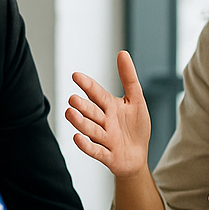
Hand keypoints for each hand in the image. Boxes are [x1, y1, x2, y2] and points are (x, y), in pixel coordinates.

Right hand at [67, 51, 151, 177]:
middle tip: (72, 99)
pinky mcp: (107, 155)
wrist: (138, 156)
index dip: (87, 85)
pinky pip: (96, 150)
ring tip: (70, 113)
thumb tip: (122, 53)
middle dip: (82, 106)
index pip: (97, 94)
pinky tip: (77, 138)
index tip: (76, 75)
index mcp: (110, 107)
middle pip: (91, 112)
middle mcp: (104, 122)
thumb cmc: (135, 128)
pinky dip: (86, 145)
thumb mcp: (136, 100)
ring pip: (90, 129)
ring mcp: (105, 139)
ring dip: (80, 122)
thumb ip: (128, 78)